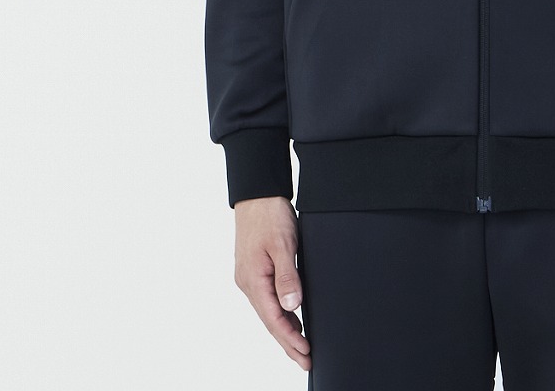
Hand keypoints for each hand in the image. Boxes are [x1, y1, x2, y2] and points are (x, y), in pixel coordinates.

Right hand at [233, 196, 310, 371]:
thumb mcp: (283, 244)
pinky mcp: (254, 270)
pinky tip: (291, 318)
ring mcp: (250, 277)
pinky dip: (280, 313)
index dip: (290, 338)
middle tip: (306, 360)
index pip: (274, 319)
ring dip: (285, 330)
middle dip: (288, 343)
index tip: (305, 353)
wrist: (257, 194)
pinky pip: (267, 299)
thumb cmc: (269, 215)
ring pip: (268, 311)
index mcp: (253, 279)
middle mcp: (248, 282)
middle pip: (270, 321)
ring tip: (301, 347)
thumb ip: (287, 277)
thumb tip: (292, 306)